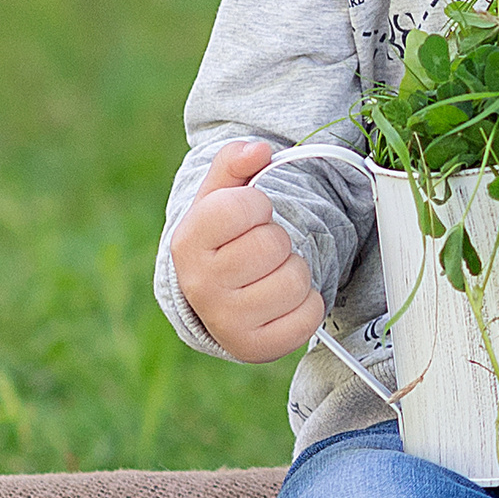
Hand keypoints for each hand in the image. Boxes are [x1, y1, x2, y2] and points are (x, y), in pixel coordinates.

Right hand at [168, 140, 324, 363]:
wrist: (212, 296)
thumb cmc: (222, 238)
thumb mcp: (220, 195)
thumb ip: (236, 162)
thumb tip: (259, 149)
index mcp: (188, 242)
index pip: (243, 206)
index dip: (257, 205)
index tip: (248, 216)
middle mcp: (201, 286)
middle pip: (274, 243)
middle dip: (277, 239)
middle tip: (260, 250)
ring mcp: (227, 321)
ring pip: (296, 278)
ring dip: (294, 270)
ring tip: (271, 274)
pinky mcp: (256, 348)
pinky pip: (309, 315)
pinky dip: (307, 303)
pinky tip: (282, 300)